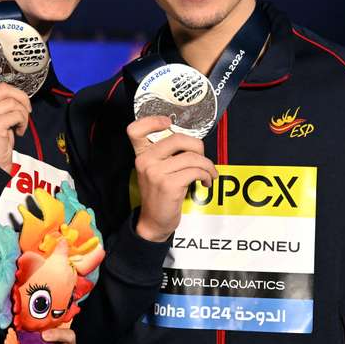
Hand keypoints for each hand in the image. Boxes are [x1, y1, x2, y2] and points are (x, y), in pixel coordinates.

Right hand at [128, 116, 217, 241]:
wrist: (153, 222)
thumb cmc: (159, 194)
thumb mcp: (155, 170)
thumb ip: (166, 154)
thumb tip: (192, 142)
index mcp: (141, 155)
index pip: (135, 130)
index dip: (152, 121)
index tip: (168, 122)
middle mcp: (145, 161)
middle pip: (177, 138)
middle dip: (198, 146)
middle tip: (202, 157)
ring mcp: (156, 173)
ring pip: (192, 157)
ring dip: (207, 165)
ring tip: (209, 174)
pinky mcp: (169, 185)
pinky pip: (196, 171)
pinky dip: (207, 175)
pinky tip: (206, 182)